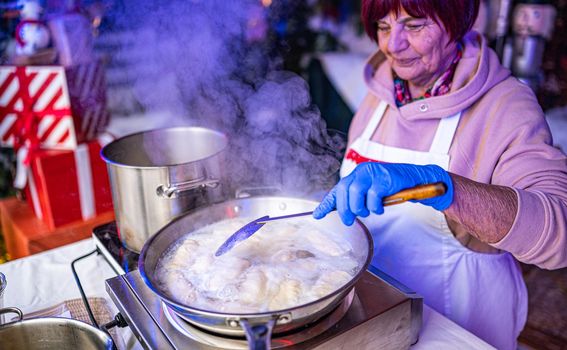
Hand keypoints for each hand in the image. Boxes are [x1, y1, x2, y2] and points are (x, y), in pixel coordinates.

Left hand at [312, 162, 453, 224]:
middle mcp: (361, 172)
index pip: (337, 190)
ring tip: (369, 211)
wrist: (414, 180)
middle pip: (344, 191)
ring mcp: (372, 174)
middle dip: (344, 209)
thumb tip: (344, 213)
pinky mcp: (384, 179)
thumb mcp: (371, 193)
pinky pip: (373, 197)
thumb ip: (357, 199)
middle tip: (349, 221)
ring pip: (356, 194)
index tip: (317, 215)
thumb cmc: (391, 187)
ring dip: (361, 208)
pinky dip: (375, 207)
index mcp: (356, 175)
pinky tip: (380, 207)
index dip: (326, 203)